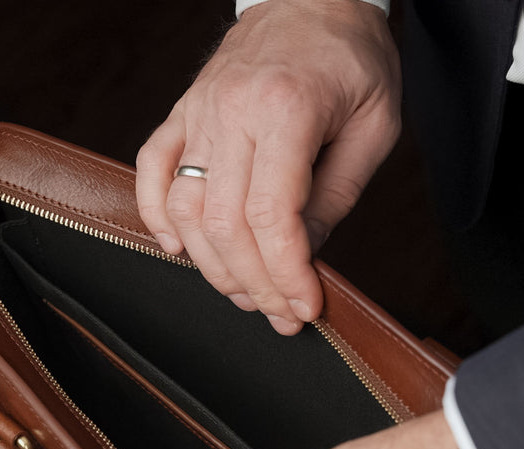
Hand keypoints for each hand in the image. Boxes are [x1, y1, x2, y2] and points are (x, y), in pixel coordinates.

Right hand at [136, 0, 400, 334]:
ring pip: (184, 208)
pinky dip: (157, 217)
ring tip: (243, 292)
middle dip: (253, 283)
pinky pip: (152, 170)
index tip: (304, 307)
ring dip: (211, 266)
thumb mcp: (372, 128)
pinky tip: (178, 250)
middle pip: (224, 224)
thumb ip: (334, 197)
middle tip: (279, 313)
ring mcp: (198, 110)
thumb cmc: (352, 60)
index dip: (286, 274)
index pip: (273, 216)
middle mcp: (232, 110)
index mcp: (287, 108)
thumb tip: (301, 257)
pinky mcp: (182, 112)